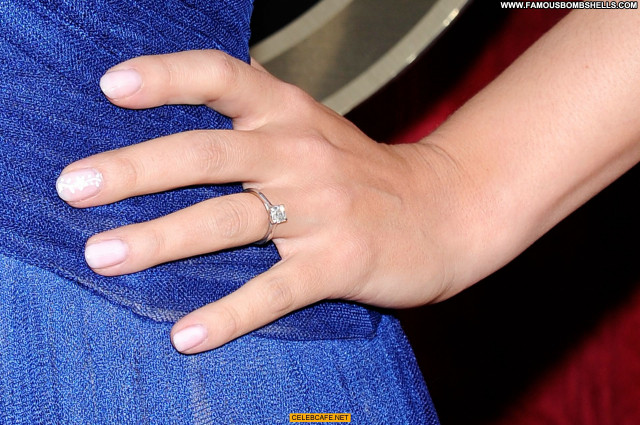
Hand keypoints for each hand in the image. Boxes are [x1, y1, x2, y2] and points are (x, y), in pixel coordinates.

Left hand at [57, 50, 472, 352]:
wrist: (447, 208)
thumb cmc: (367, 173)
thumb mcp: (314, 130)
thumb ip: (257, 122)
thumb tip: (185, 120)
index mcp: (291, 115)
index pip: (225, 78)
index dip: (169, 77)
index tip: (114, 88)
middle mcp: (300, 155)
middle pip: (208, 155)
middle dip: (136, 170)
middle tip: (76, 187)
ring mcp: (320, 210)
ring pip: (229, 222)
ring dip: (162, 240)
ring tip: (105, 255)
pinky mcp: (338, 263)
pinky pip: (274, 290)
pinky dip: (230, 314)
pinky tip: (188, 334)